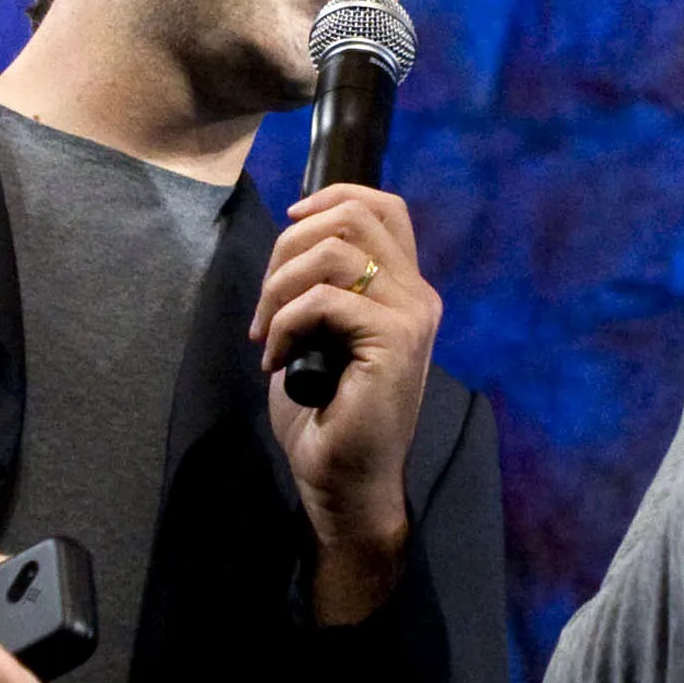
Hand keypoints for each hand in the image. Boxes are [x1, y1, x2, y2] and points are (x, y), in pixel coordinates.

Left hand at [250, 183, 440, 622]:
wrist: (345, 485)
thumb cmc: (328, 418)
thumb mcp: (321, 336)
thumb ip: (323, 286)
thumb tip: (293, 241)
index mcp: (406, 289)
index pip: (385, 207)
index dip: (332, 197)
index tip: (289, 224)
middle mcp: (419, 295)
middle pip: (354, 216)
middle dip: (288, 246)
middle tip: (265, 302)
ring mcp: (412, 316)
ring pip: (335, 252)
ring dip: (279, 286)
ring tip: (264, 333)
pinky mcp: (395, 341)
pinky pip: (325, 299)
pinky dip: (285, 322)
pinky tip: (275, 360)